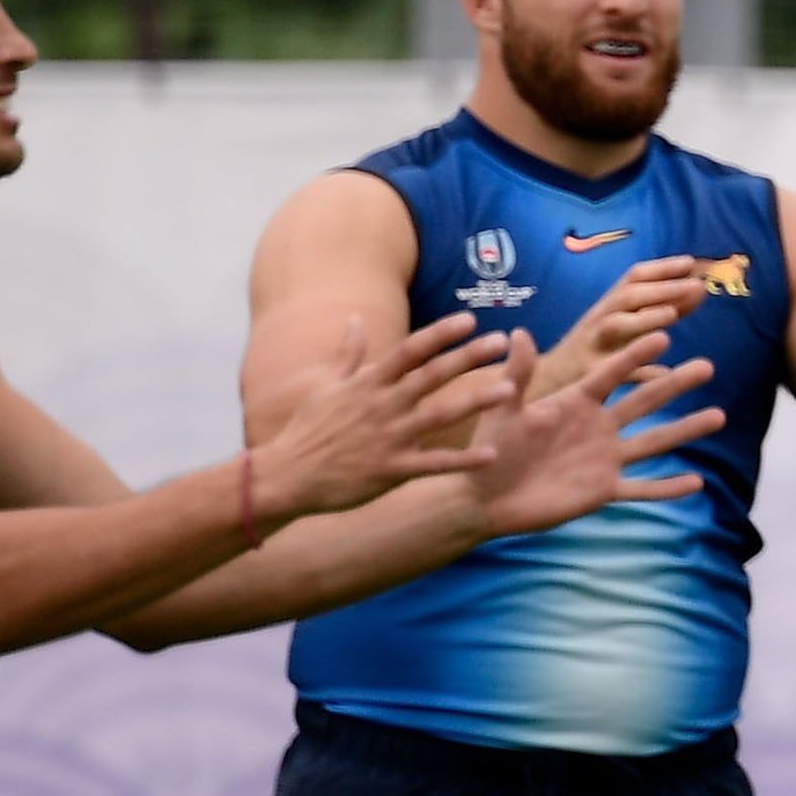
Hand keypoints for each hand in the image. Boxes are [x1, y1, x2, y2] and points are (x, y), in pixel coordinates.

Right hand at [247, 312, 513, 522]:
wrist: (287, 475)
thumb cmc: (307, 429)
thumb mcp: (326, 386)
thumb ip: (349, 354)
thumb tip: (355, 320)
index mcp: (368, 383)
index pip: (410, 350)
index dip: (440, 334)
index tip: (469, 320)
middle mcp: (382, 405)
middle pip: (432, 376)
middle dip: (467, 357)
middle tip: (501, 343)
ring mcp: (388, 438)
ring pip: (440, 415)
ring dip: (476, 402)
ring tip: (508, 390)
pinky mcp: (391, 470)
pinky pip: (433, 464)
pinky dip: (462, 460)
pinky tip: (491, 455)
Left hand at [464, 333, 723, 538]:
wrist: (485, 496)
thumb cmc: (491, 448)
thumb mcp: (504, 407)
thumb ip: (518, 374)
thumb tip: (519, 332)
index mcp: (575, 402)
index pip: (611, 374)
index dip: (634, 356)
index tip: (663, 334)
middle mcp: (597, 426)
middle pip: (644, 401)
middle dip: (675, 384)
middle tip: (707, 366)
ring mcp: (604, 459)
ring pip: (653, 442)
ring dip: (685, 430)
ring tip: (718, 415)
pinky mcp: (603, 491)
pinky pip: (641, 490)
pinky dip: (667, 488)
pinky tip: (697, 483)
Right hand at [532, 257, 708, 401]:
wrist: (541, 387)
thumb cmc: (588, 356)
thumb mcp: (619, 329)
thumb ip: (658, 311)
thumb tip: (699, 291)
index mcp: (606, 308)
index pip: (633, 279)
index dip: (661, 268)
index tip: (691, 263)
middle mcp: (597, 322)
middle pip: (627, 298)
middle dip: (661, 289)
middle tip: (696, 286)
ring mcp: (590, 348)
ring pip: (615, 327)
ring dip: (644, 319)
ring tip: (672, 317)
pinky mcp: (587, 377)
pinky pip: (614, 373)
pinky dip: (638, 372)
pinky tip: (663, 372)